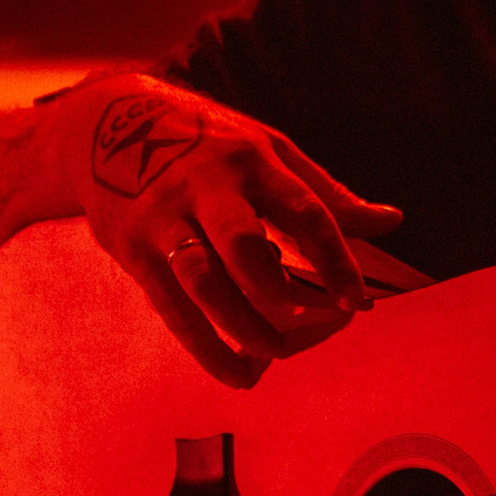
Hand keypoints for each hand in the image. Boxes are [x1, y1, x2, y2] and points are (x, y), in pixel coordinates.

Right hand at [74, 76, 404, 386]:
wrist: (104, 126)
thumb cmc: (210, 143)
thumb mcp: (269, 151)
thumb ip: (327, 194)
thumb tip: (392, 221)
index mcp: (252, 160)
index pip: (302, 209)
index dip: (333, 257)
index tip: (356, 299)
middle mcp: (206, 186)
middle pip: (242, 243)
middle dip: (277, 290)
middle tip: (310, 321)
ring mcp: (163, 218)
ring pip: (201, 281)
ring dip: (238, 326)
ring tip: (271, 355)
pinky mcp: (131, 249)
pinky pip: (169, 306)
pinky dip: (203, 345)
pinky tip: (235, 370)